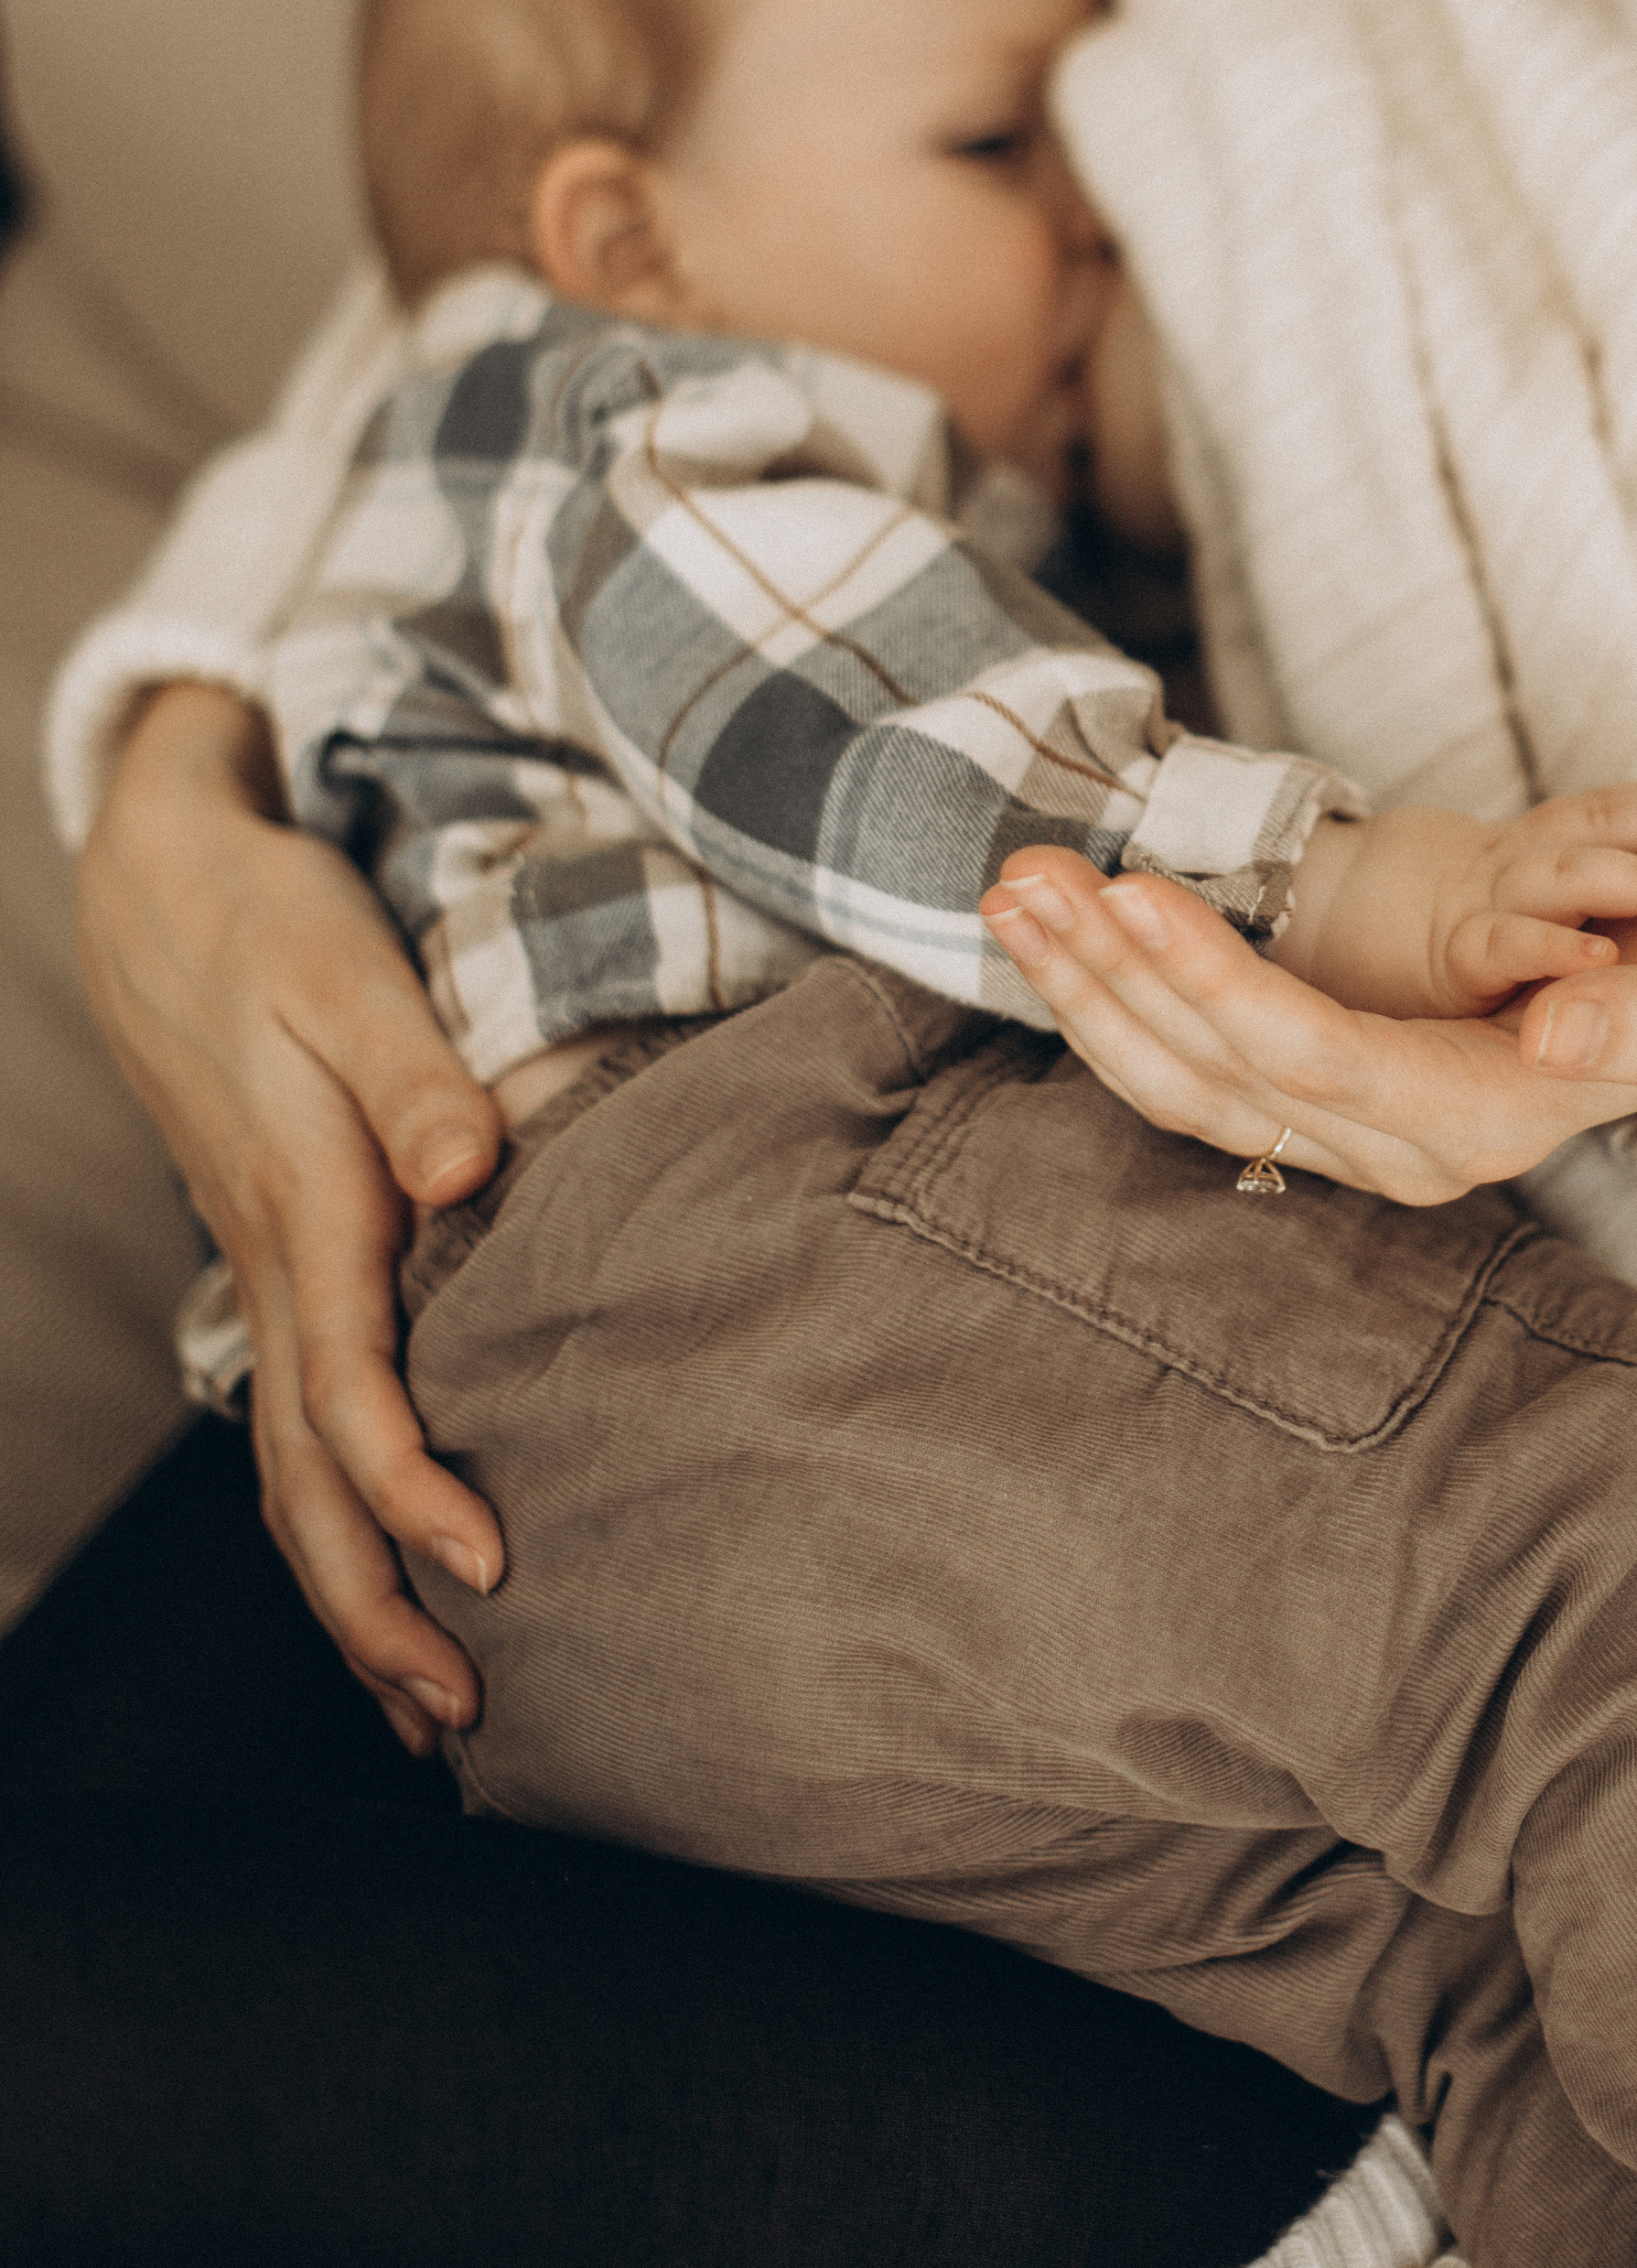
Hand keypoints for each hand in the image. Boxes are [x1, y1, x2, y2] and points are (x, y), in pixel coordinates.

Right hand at [77, 684, 507, 1749]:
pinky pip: (297, 1423)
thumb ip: (417, 1073)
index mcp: (309, 1211)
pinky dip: (336, 1516)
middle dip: (375, 1609)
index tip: (494, 1566)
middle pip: (308, 1482)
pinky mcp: (279, 1262)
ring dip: (352, 1591)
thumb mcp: (350, 974)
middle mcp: (280, 1267)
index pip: (353, 1394)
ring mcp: (268, 1275)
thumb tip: (470, 1167)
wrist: (168, 893)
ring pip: (291, 1472)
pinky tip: (383, 1566)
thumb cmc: (274, 925)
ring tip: (428, 1703)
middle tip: (460, 1718)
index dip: (415, 1492)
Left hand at [978, 830, 1636, 1205]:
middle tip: (1022, 871)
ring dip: (1087, 986)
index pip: (1311, 1061)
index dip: (1213, 983)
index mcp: (1480, 1120)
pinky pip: (1193, 1068)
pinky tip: (1059, 931)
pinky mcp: (1325, 1097)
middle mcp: (1401, 1147)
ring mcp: (1354, 1134)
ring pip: (1185, 1081)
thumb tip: (1559, 1040)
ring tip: (1009, 888)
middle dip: (1112, 972)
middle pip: (1220, 1074)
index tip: (1131, 893)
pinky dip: (1118, 997)